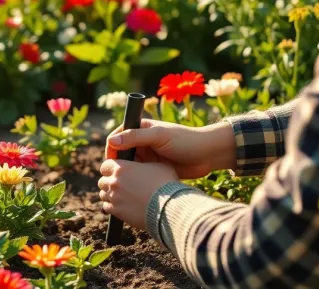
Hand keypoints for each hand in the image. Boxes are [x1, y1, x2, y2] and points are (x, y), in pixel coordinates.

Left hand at [98, 158, 177, 229]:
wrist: (168, 207)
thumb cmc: (165, 183)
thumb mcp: (159, 164)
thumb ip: (147, 159)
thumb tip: (146, 155)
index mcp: (121, 168)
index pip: (105, 165)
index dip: (111, 168)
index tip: (118, 172)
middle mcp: (114, 182)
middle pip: (103, 180)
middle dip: (110, 182)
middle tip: (121, 185)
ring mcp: (114, 197)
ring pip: (104, 194)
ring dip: (111, 194)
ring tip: (122, 196)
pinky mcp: (116, 211)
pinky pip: (107, 207)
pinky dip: (113, 206)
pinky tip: (122, 206)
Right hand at [106, 119, 236, 179]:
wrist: (209, 155)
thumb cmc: (185, 140)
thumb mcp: (159, 136)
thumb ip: (136, 137)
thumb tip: (112, 141)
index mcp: (141, 128)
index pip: (117, 138)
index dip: (111, 150)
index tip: (110, 164)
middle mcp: (142, 141)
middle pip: (121, 153)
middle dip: (117, 165)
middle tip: (115, 178)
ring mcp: (148, 156)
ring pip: (129, 166)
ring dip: (126, 174)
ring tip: (124, 185)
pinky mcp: (154, 169)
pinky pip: (139, 175)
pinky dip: (135, 181)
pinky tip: (134, 189)